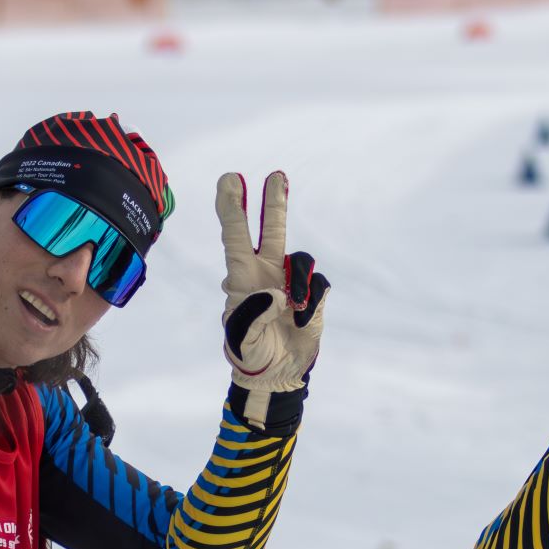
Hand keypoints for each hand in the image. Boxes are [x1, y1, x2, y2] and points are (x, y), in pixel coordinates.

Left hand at [216, 171, 329, 429]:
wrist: (276, 375)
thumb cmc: (249, 355)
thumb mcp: (240, 339)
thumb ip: (252, 314)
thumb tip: (277, 292)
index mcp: (241, 278)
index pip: (234, 236)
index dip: (232, 207)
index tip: (231, 179)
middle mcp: (265, 272)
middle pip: (271, 229)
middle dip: (274, 202)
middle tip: (277, 174)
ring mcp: (289, 282)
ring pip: (300, 258)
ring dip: (299, 282)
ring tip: (295, 310)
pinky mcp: (311, 296)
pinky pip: (317, 286)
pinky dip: (311, 303)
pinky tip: (302, 320)